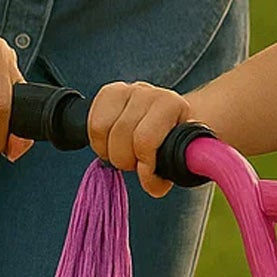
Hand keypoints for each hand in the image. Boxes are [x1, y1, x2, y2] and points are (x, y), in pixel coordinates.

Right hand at [88, 81, 193, 196]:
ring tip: (125, 155)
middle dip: (126, 161)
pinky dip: (98, 142)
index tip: (150, 181)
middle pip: (121, 135)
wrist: (173, 118)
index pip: (145, 139)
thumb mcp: (184, 155)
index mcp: (171, 105)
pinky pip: (92, 122)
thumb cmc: (176, 140)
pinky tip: (111, 145)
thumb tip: (156, 186)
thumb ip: (177, 168)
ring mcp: (128, 90)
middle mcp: (149, 93)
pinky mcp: (109, 93)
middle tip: (136, 165)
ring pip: (102, 129)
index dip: (144, 167)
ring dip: (110, 152)